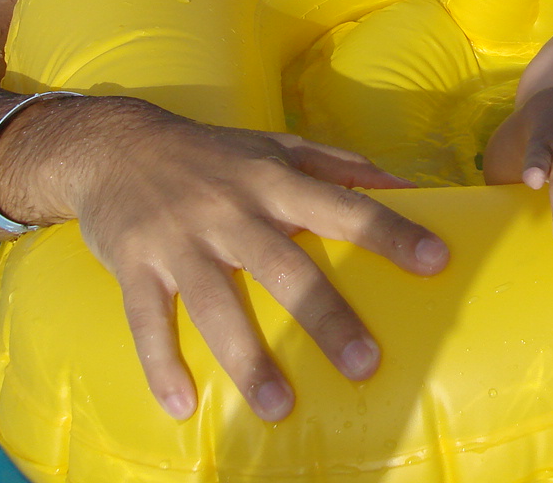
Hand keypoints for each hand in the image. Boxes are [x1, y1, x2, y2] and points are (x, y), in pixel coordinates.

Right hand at [65, 101, 448, 422]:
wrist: (115, 146)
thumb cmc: (215, 154)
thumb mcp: (278, 146)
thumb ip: (341, 165)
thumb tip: (406, 184)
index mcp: (274, 181)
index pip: (343, 207)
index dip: (391, 231)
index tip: (436, 260)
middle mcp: (232, 211)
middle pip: (285, 267)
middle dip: (326, 316)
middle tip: (365, 363)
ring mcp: (181, 241)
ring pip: (217, 304)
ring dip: (248, 358)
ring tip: (279, 406)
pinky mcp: (135, 266)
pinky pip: (148, 320)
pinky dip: (161, 363)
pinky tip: (181, 405)